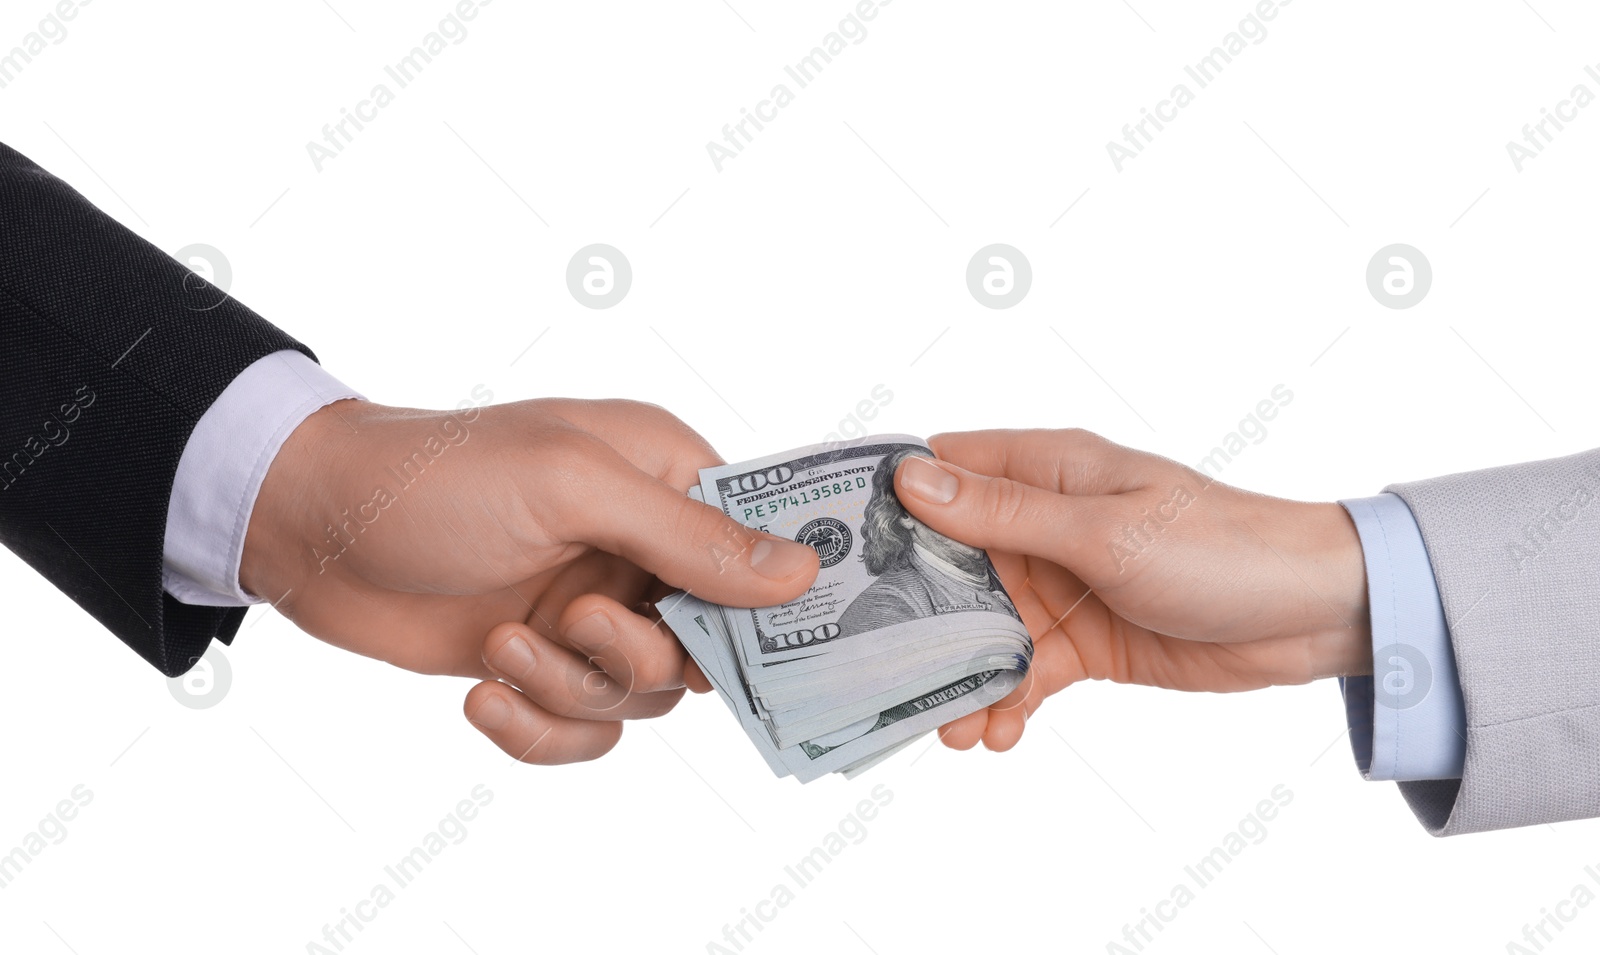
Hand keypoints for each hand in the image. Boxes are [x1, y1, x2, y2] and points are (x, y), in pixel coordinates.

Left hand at [241, 397, 818, 762]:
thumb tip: (803, 572)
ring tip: (502, 646)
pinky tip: (483, 696)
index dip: (763, 600)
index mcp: (664, 476)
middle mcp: (640, 547)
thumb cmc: (438, 477)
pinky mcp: (541, 662)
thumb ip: (689, 535)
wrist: (309, 525)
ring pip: (643, 696)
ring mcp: (592, 609)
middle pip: (707, 644)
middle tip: (578, 620)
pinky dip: (540, 730)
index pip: (760, 547)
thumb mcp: (572, 486)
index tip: (738, 635)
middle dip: (638, 652)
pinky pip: (585, 730)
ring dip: (571, 685)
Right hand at [891, 429, 1371, 752]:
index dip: (885, 502)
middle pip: (947, 563)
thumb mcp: (1103, 531)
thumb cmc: (1219, 546)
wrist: (1312, 616)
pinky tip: (995, 733)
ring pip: (979, 628)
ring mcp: (1060, 584)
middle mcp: (1041, 523)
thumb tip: (910, 479)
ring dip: (958, 674)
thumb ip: (1002, 514)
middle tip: (870, 664)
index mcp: (1045, 469)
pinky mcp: (1082, 640)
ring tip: (947, 726)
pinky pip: (1021, 671)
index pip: (942, 468)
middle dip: (911, 615)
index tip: (832, 547)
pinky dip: (1003, 702)